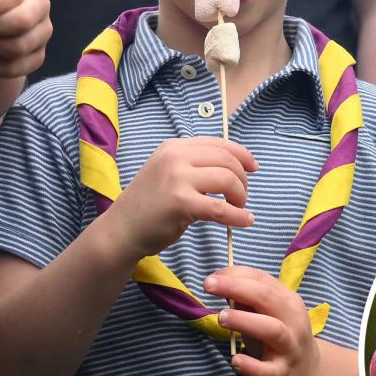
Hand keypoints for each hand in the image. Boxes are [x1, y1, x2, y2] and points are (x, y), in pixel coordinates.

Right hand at [105, 137, 255, 259]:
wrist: (120, 230)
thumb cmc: (150, 205)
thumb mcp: (169, 173)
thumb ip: (195, 165)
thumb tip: (237, 166)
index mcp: (175, 147)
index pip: (220, 144)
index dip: (243, 155)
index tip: (254, 167)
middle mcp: (175, 157)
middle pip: (228, 160)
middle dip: (243, 179)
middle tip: (242, 197)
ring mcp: (176, 178)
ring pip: (228, 180)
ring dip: (241, 196)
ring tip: (238, 208)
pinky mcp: (179, 202)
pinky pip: (220, 208)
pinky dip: (238, 216)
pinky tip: (245, 221)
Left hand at [205, 266, 320, 375]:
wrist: (308, 372)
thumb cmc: (280, 337)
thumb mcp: (269, 315)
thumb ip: (247, 301)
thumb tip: (220, 284)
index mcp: (288, 300)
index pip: (262, 280)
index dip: (235, 275)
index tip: (211, 278)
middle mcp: (293, 320)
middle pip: (268, 298)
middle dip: (237, 288)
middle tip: (209, 285)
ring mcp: (289, 347)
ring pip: (272, 329)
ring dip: (245, 320)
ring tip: (221, 318)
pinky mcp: (282, 373)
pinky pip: (267, 370)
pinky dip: (251, 365)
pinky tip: (236, 360)